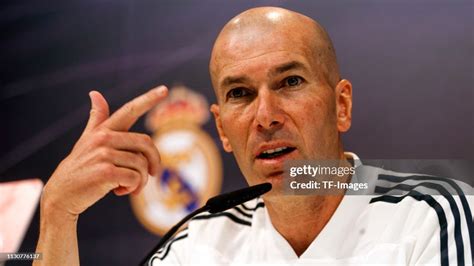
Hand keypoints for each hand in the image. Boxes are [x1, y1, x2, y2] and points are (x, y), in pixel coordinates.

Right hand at [41, 86, 167, 217]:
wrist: (61, 195)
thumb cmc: (80, 168)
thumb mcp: (87, 140)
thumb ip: (97, 118)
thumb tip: (95, 93)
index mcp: (103, 130)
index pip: (129, 111)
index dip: (148, 99)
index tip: (164, 89)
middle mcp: (103, 138)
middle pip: (146, 143)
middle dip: (154, 161)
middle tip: (152, 173)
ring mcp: (103, 154)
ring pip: (141, 164)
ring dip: (140, 180)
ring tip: (128, 186)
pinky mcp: (105, 172)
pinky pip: (135, 178)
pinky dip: (133, 188)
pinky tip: (119, 191)